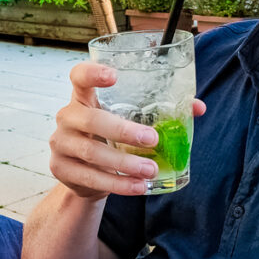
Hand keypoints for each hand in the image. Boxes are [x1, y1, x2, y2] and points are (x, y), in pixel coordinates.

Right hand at [50, 61, 205, 200]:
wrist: (82, 174)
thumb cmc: (108, 137)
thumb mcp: (126, 121)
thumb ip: (158, 112)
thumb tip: (197, 107)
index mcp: (83, 97)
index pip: (79, 76)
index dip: (92, 72)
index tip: (114, 76)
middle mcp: (68, 117)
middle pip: (90, 119)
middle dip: (123, 130)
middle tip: (153, 139)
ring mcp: (61, 143)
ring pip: (92, 152)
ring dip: (124, 162)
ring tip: (151, 169)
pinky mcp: (61, 169)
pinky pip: (91, 177)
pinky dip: (117, 184)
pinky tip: (138, 186)